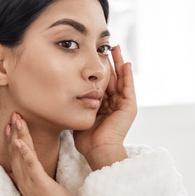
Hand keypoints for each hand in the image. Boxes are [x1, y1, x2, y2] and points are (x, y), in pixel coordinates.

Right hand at [6, 113, 83, 195]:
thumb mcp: (38, 192)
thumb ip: (25, 182)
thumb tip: (12, 175)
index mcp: (23, 182)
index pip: (15, 157)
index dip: (11, 140)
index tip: (10, 126)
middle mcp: (22, 181)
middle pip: (15, 152)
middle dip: (13, 133)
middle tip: (13, 115)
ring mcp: (29, 182)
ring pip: (21, 154)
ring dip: (18, 135)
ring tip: (16, 119)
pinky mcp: (39, 183)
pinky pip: (30, 164)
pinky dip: (24, 151)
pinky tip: (20, 140)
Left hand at [73, 45, 136, 170]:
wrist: (97, 149)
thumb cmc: (86, 138)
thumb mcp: (79, 114)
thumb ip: (77, 103)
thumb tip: (65, 92)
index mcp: (103, 107)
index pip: (102, 84)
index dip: (99, 71)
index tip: (94, 56)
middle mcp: (114, 105)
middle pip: (113, 78)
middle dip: (111, 62)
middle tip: (108, 46)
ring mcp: (123, 106)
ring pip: (122, 79)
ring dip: (120, 64)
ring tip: (117, 48)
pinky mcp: (129, 107)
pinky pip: (129, 87)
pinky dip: (128, 75)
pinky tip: (126, 63)